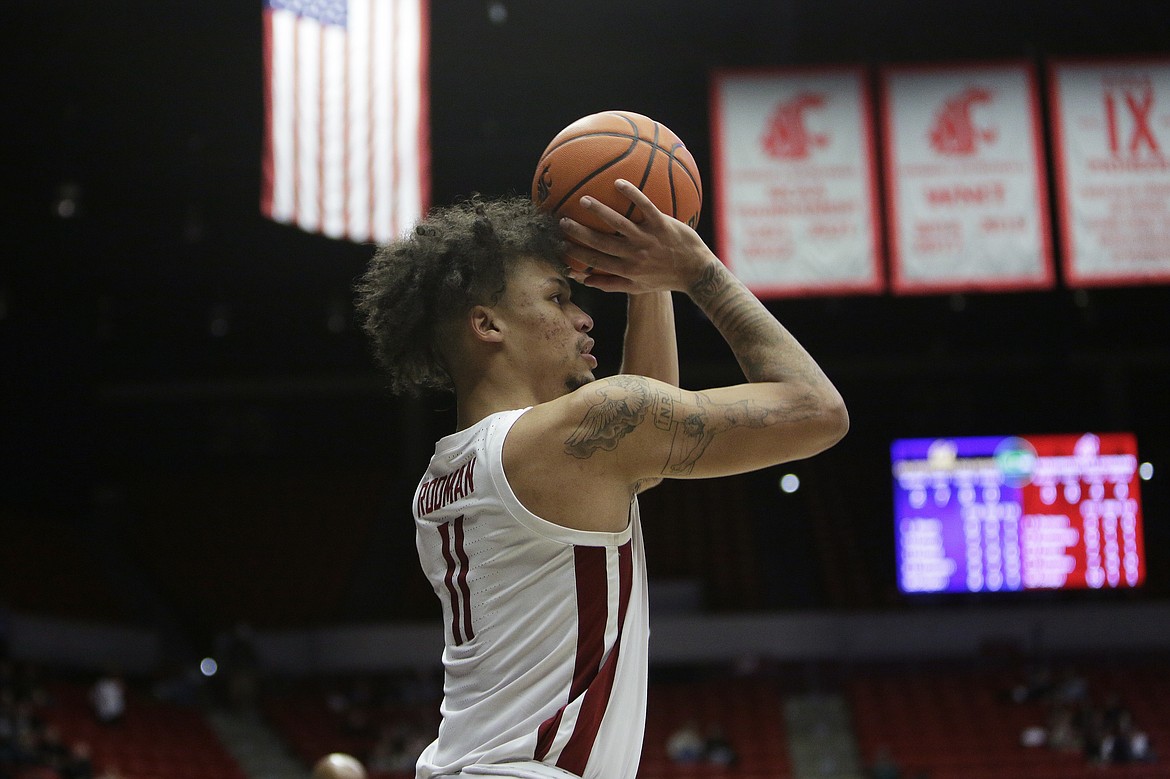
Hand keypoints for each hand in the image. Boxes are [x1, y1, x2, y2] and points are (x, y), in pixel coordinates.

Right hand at [559, 179, 717, 293]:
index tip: (559, 245)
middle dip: (580, 232)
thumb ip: (610, 283)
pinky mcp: (662, 224)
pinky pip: (645, 206)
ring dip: (600, 212)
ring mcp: (648, 238)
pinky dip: (632, 194)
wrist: (696, 272)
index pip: (595, 262)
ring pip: (619, 223)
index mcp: (626, 270)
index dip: (576, 254)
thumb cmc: (665, 278)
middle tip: (563, 221)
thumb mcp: (637, 287)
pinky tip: (618, 183)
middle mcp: (634, 255)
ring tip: (584, 200)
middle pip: (601, 242)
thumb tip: (584, 280)